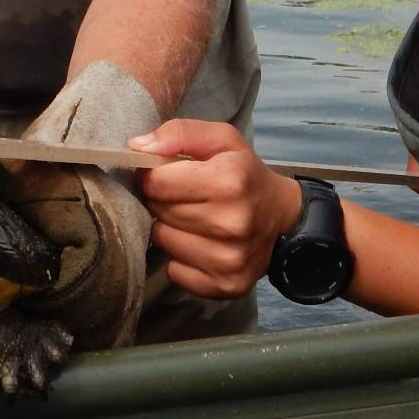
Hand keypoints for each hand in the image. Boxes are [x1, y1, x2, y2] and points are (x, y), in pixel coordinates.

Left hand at [128, 119, 302, 298]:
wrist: (282, 217)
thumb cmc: (245, 174)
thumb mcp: (222, 140)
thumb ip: (180, 133)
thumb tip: (137, 147)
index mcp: (229, 182)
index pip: (156, 182)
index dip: (155, 176)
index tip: (167, 175)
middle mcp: (231, 224)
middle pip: (158, 211)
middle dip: (163, 200)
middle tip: (185, 196)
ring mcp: (229, 259)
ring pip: (162, 241)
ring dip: (170, 228)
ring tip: (193, 218)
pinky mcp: (225, 285)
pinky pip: (174, 271)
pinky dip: (180, 257)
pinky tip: (200, 243)